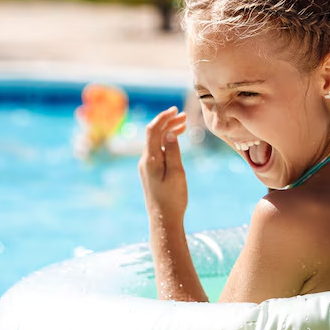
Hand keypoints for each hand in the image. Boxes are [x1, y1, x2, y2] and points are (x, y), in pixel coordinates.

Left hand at [139, 107, 188, 225]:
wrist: (163, 219)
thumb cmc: (172, 198)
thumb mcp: (176, 173)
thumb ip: (172, 151)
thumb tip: (169, 133)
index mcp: (150, 160)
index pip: (153, 131)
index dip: (163, 117)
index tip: (176, 110)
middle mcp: (145, 160)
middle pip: (154, 134)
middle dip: (168, 122)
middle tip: (184, 116)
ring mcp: (147, 165)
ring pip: (156, 141)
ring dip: (168, 131)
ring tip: (184, 125)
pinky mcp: (150, 170)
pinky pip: (157, 150)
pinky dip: (166, 141)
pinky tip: (176, 139)